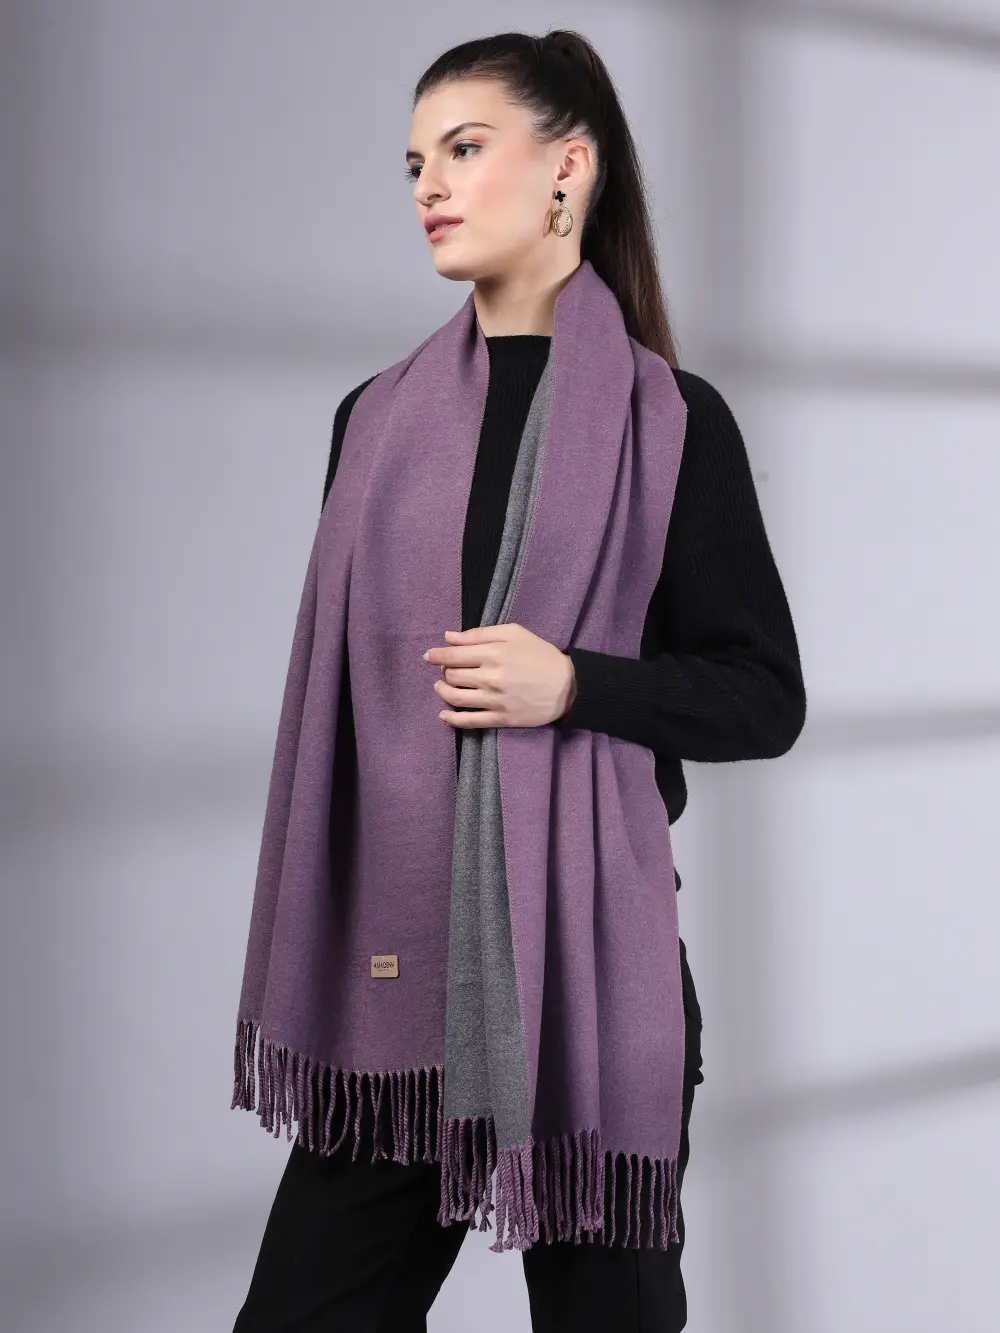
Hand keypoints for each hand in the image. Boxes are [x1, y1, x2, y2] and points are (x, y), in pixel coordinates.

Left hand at [423, 624, 576, 728]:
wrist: (568, 686)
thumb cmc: (541, 655)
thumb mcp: (514, 633)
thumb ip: (480, 634)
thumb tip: (448, 637)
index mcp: (493, 653)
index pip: (452, 655)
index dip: (436, 655)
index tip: (429, 656)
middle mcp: (490, 677)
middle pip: (452, 676)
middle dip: (444, 671)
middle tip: (447, 669)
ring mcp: (494, 700)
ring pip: (455, 698)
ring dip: (442, 691)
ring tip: (441, 687)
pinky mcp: (501, 718)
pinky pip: (469, 721)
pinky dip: (452, 719)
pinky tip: (443, 715)